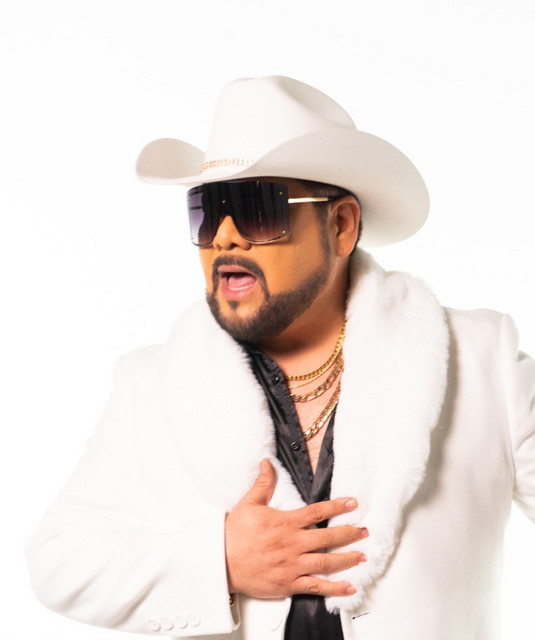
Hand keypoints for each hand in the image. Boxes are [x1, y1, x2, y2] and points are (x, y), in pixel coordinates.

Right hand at [225, 459, 367, 598]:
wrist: (220, 562)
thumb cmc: (233, 534)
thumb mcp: (248, 504)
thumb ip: (263, 484)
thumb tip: (267, 463)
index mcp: (285, 523)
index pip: (317, 512)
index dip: (337, 506)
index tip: (353, 503)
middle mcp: (292, 544)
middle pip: (328, 537)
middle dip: (350, 534)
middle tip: (365, 531)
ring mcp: (292, 565)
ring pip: (326, 561)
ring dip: (348, 559)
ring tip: (363, 556)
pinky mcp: (288, 584)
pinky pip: (316, 586)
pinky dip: (334, 588)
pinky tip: (349, 588)